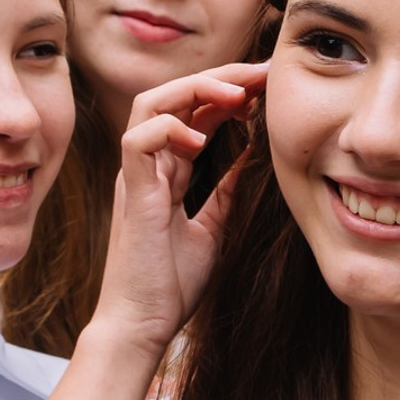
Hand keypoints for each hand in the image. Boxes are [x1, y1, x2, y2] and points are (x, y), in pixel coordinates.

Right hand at [89, 63, 268, 359]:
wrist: (143, 326)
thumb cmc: (171, 285)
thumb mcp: (215, 228)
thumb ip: (228, 191)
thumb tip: (257, 159)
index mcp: (167, 171)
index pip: (195, 111)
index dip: (229, 91)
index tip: (268, 85)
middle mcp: (148, 165)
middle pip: (174, 95)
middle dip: (219, 77)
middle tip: (261, 73)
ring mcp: (136, 176)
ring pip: (150, 104)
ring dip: (194, 90)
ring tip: (235, 94)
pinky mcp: (131, 194)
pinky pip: (138, 141)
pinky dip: (168, 128)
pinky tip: (202, 137)